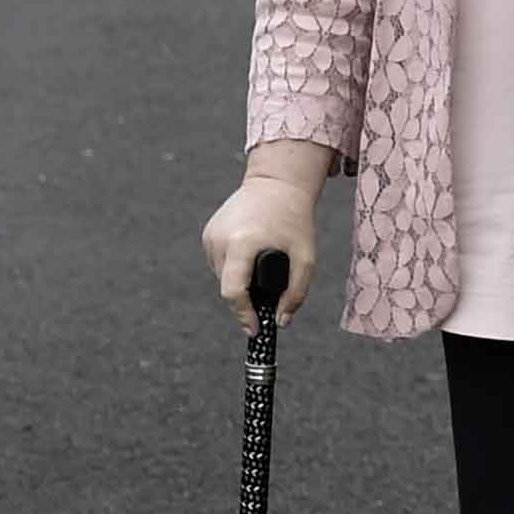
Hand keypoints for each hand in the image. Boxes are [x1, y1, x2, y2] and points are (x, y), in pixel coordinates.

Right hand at [201, 164, 336, 338]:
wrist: (276, 183)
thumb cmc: (294, 219)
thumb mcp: (306, 256)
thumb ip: (297, 292)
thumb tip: (282, 321)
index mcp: (242, 243)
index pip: (233, 291)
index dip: (244, 315)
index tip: (255, 330)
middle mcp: (220, 239)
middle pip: (228, 287)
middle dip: (247, 299)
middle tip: (268, 297)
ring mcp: (210, 235)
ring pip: (222, 277)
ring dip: (240, 283)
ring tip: (262, 268)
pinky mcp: (207, 233)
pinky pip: (218, 264)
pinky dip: (233, 269)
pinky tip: (250, 257)